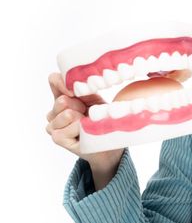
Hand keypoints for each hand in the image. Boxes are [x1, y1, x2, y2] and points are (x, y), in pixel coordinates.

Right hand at [46, 73, 123, 188]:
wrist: (107, 142)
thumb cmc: (100, 118)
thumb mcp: (95, 100)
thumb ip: (82, 90)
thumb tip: (71, 89)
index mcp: (63, 96)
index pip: (54, 80)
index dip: (62, 83)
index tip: (75, 91)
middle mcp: (54, 111)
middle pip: (61, 100)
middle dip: (79, 106)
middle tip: (86, 114)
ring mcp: (53, 125)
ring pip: (65, 115)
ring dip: (80, 120)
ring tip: (85, 124)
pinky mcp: (57, 138)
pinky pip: (67, 130)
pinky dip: (79, 131)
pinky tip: (82, 134)